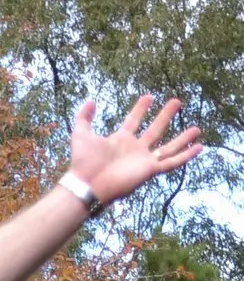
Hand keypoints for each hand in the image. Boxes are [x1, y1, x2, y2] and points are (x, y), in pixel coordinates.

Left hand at [70, 96, 201, 206]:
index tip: (148, 96)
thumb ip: (84, 117)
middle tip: (177, 101)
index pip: (133, 121)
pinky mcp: (149, 170)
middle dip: (165, 116)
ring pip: (168, 148)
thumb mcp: (80, 134)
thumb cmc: (83, 163)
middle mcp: (134, 150)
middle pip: (154, 130)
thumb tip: (90, 101)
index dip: (141, 108)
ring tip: (197, 128)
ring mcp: (143, 160)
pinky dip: (185, 156)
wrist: (87, 184)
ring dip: (182, 138)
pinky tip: (198, 148)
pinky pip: (171, 163)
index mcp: (120, 140)